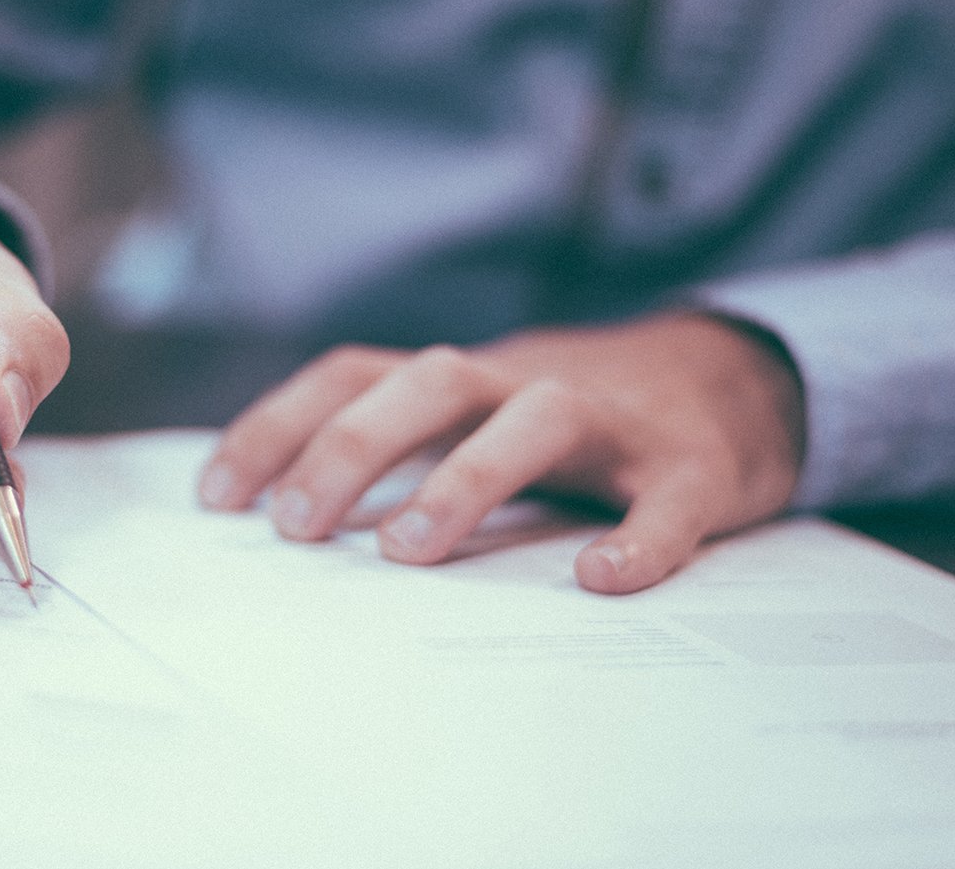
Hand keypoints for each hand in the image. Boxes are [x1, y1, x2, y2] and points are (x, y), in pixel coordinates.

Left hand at [197, 314, 804, 591]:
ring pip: (537, 419)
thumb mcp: (479, 417)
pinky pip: (668, 499)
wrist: (739, 380)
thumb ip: (401, 450)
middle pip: (431, 382)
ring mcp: (614, 421)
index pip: (355, 375)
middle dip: (353, 446)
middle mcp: (527, 382)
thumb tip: (284, 521)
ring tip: (408, 551)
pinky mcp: (694, 467)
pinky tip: (602, 580)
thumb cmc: (576, 421)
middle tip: (296, 528)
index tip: (216, 498)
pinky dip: (639, 538)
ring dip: (466, 477)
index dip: (280, 425)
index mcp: (466, 380)